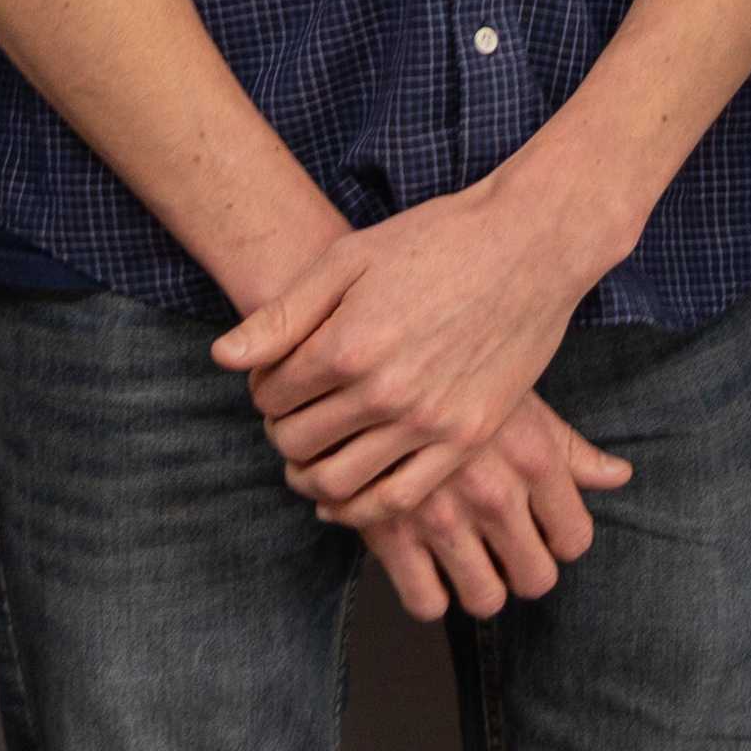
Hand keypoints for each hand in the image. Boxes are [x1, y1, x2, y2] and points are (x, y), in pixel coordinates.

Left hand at [216, 174, 609, 519]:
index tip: (274, 378)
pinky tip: (344, 496)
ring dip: (309, 474)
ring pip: (339, 480)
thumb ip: (283, 314)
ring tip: (310, 455)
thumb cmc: (434, 241)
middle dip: (280, 430)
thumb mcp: (348, 260)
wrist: (528, 247)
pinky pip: (398, 499)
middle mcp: (384, 393)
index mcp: (347, 345)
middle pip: (297, 441)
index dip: (261, 388)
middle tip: (289, 414)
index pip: (271, 395)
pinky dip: (359, 509)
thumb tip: (222, 357)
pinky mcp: (465, 439)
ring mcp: (428, 422)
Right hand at [334, 396, 634, 621]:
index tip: (542, 529)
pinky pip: (425, 602)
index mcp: (535, 457)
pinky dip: (429, 592)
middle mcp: (495, 492)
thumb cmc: (454, 372)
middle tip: (505, 549)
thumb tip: (620, 476)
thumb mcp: (518, 398)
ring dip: (480, 585)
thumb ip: (570, 448)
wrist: (369, 355)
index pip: (574, 539)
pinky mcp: (390, 532)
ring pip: (485, 599)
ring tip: (467, 559)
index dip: (560, 540)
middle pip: (535, 579)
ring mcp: (442, 516)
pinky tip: (425, 563)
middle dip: (523, 568)